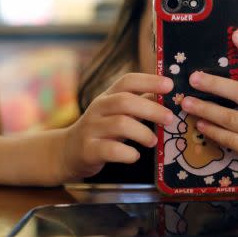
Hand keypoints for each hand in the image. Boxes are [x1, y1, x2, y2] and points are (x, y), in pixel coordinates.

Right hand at [57, 73, 173, 180]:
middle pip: (125, 101)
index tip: (169, 85)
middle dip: (151, 109)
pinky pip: (111, 150)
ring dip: (142, 133)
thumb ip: (140, 103)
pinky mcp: (88, 150)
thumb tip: (168, 94)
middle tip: (170, 118)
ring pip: (120, 124)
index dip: (149, 80)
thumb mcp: (118, 113)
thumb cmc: (102, 129)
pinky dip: (128, 153)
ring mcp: (91, 128)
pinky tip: (135, 156)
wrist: (67, 152)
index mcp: (108, 96)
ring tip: (153, 141)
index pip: (127, 81)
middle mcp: (98, 108)